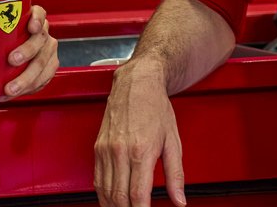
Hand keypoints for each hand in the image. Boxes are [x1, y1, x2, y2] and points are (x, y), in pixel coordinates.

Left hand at [0, 4, 57, 100]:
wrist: (4, 52)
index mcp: (30, 18)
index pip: (40, 13)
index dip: (38, 19)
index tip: (31, 27)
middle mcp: (41, 34)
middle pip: (41, 40)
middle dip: (28, 52)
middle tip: (12, 61)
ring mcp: (46, 51)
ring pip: (43, 64)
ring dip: (28, 78)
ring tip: (10, 88)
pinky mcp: (47, 68)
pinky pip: (43, 79)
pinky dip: (30, 88)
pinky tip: (14, 93)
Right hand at [94, 60, 185, 206]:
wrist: (136, 82)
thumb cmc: (155, 107)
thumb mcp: (173, 141)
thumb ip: (176, 175)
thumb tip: (179, 200)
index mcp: (142, 151)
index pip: (138, 195)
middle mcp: (120, 151)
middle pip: (118, 197)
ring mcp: (106, 149)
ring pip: (105, 191)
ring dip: (113, 206)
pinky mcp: (98, 147)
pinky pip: (97, 178)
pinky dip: (103, 194)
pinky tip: (111, 201)